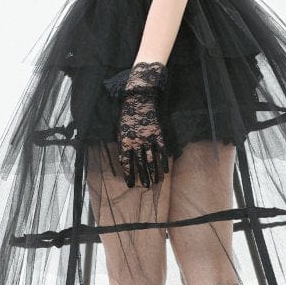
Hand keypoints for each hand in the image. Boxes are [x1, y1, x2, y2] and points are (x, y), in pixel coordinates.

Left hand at [103, 61, 171, 187]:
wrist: (139, 98)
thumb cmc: (127, 114)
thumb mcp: (120, 130)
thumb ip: (121, 146)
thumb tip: (123, 161)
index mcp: (125, 141)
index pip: (127, 163)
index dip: (129, 174)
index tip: (130, 184)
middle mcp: (137, 142)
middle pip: (140, 164)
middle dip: (142, 176)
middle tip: (144, 187)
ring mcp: (149, 138)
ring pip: (152, 159)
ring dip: (153, 172)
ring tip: (154, 182)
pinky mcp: (159, 133)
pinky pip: (162, 150)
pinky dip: (164, 161)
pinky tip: (166, 170)